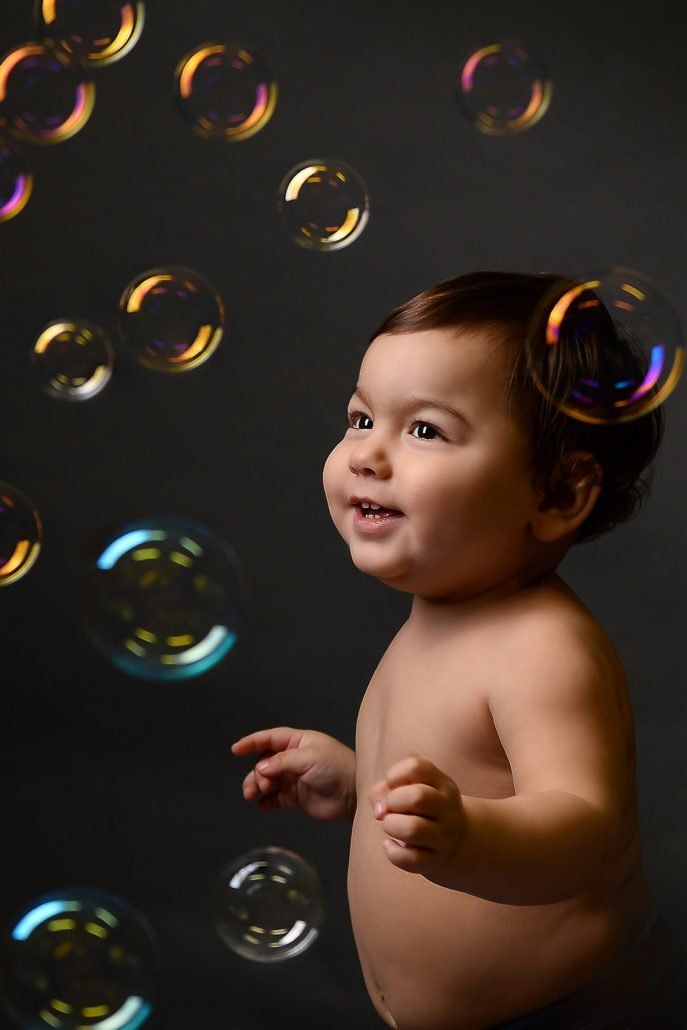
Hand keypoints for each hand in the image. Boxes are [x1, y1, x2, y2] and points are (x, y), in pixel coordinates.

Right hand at [231, 726, 355, 821]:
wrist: (354, 794)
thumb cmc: (338, 768)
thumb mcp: (310, 758)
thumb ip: (283, 761)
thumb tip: (261, 767)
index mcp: (298, 742)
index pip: (270, 739)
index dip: (252, 742)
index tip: (236, 749)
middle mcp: (293, 759)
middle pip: (264, 762)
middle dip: (257, 772)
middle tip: (261, 783)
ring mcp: (294, 779)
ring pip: (266, 781)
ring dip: (256, 786)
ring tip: (253, 794)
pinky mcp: (295, 798)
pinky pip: (274, 799)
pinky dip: (265, 802)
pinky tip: (262, 805)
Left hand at [369, 752, 465, 875]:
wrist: (455, 840)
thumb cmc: (421, 808)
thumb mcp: (409, 789)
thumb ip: (384, 790)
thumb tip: (379, 811)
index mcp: (443, 784)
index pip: (416, 767)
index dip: (394, 774)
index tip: (392, 786)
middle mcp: (448, 809)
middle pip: (418, 797)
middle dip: (393, 801)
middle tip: (391, 808)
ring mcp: (444, 837)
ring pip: (414, 829)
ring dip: (391, 825)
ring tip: (391, 825)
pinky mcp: (435, 861)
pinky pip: (410, 860)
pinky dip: (392, 852)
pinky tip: (390, 845)